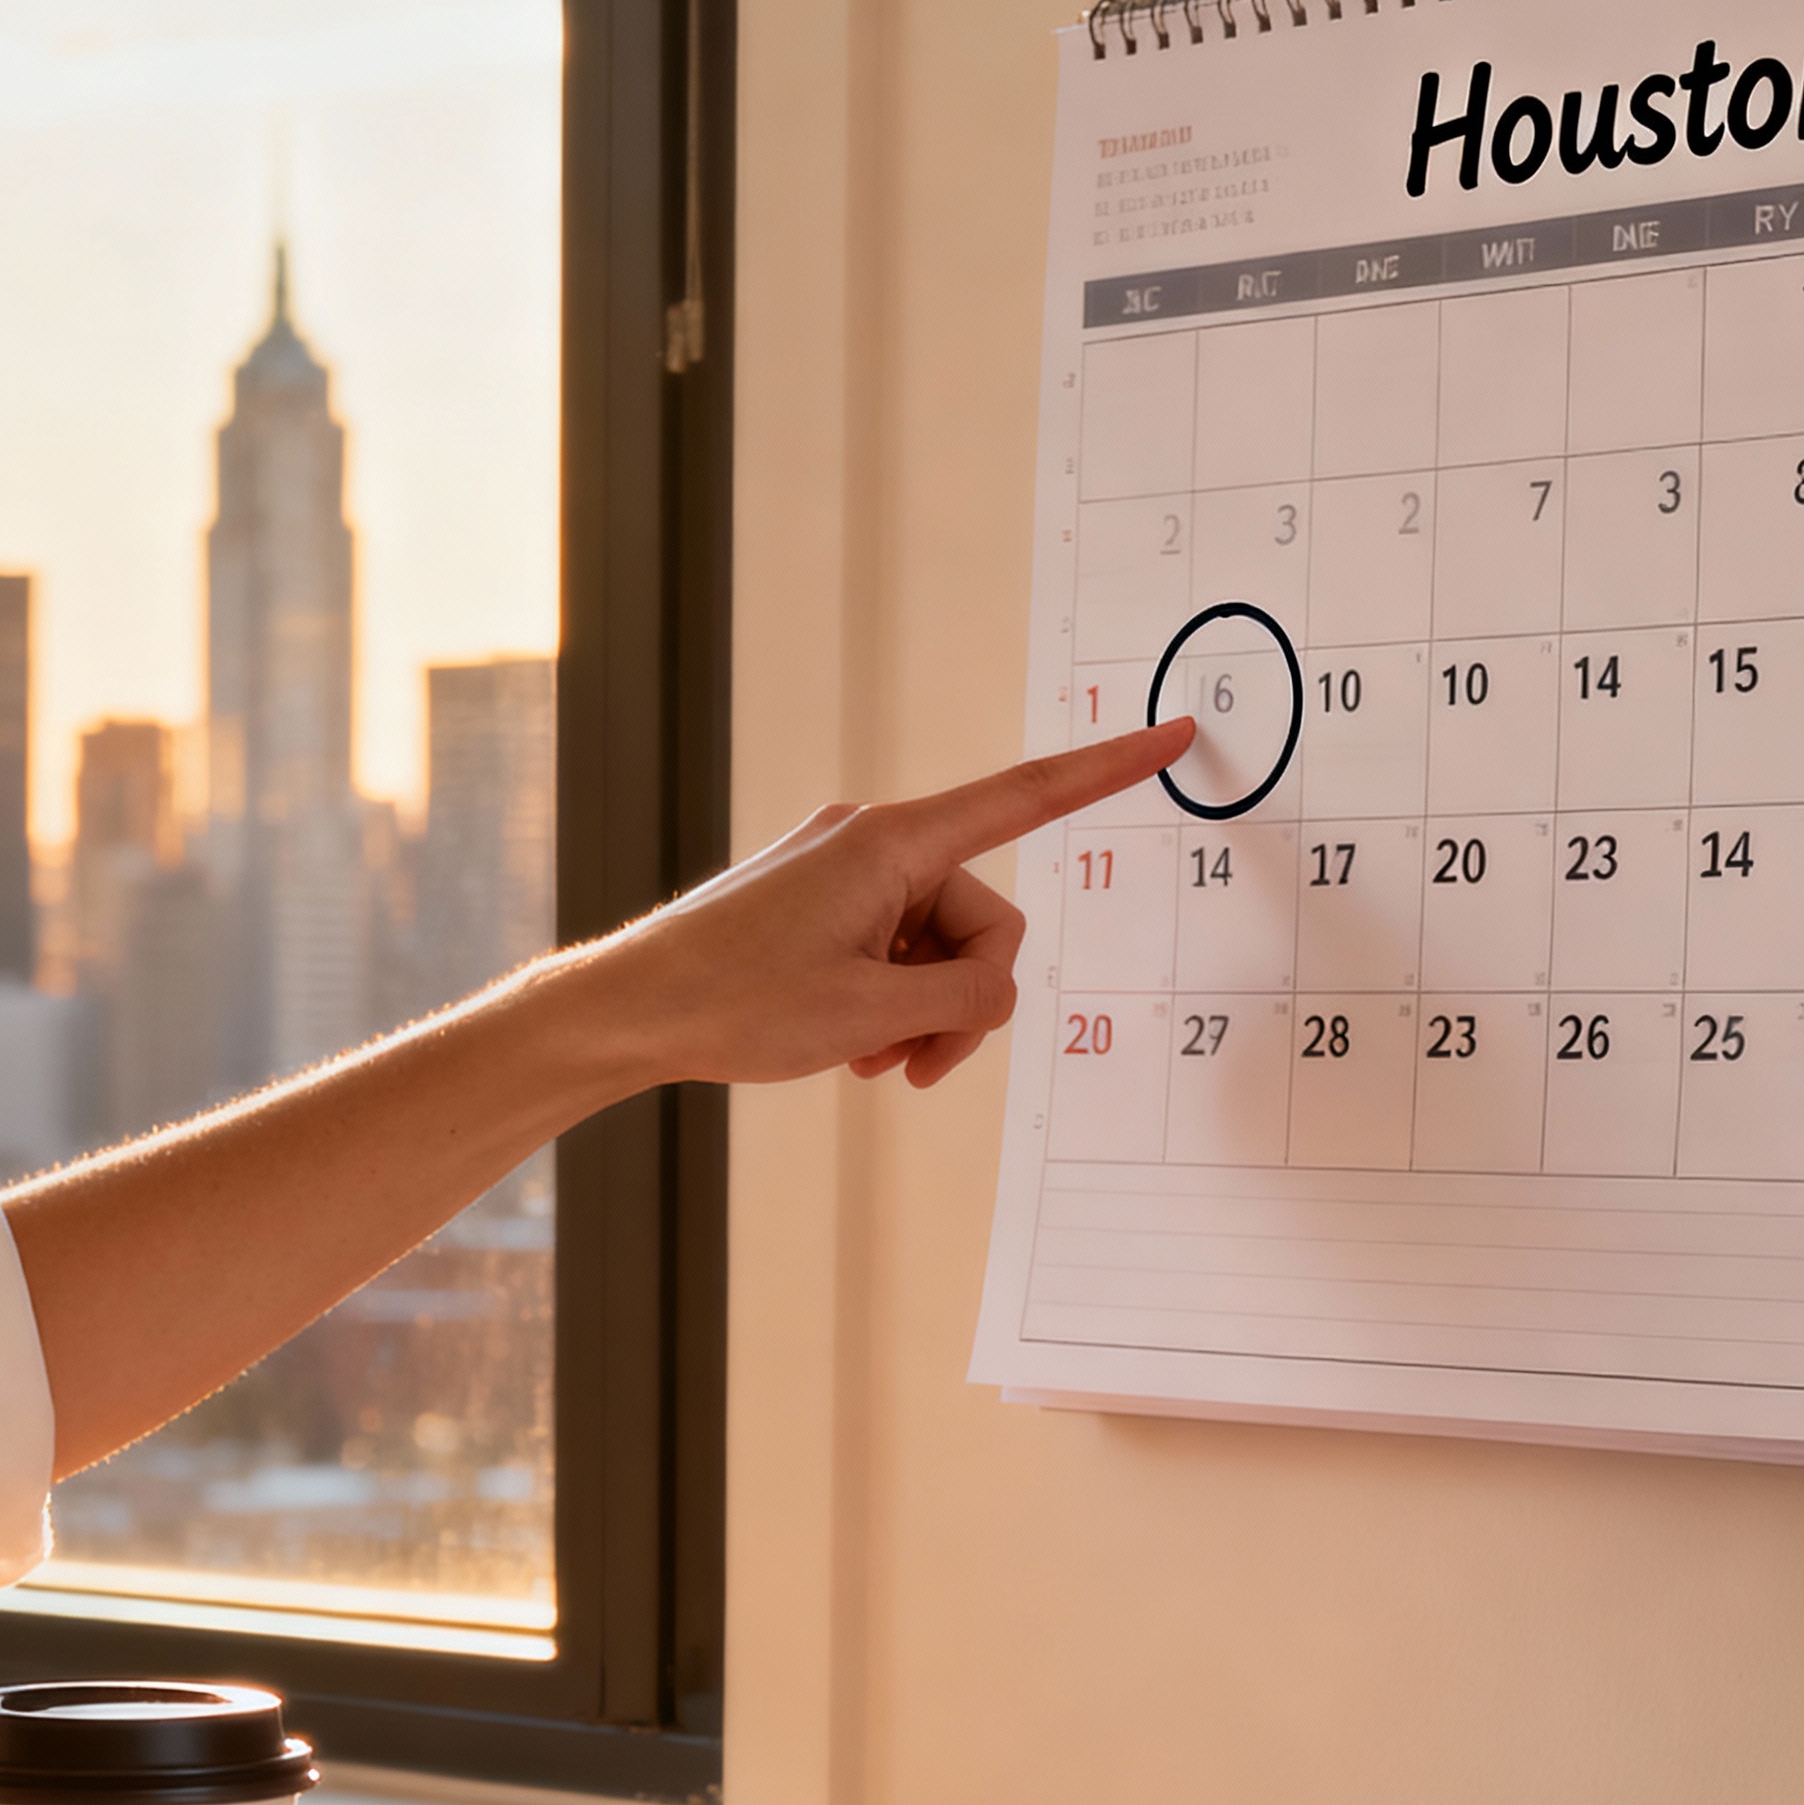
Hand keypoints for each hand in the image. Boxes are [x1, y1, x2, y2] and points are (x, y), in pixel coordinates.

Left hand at [588, 717, 1191, 1094]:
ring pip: (935, 948)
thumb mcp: (871, 1014)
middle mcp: (871, 841)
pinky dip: (885, 1002)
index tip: (1173, 734)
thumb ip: (965, 995)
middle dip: (963, 998)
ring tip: (871, 1064)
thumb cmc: (735, 1004)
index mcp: (892, 843)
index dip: (1106, 770)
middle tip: (915, 1070)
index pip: (1025, 798)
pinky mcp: (818, 904)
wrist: (630, 1011)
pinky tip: (849, 1048)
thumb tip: (997, 987)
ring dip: (919, 1014)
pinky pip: (890, 951)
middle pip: (980, 918)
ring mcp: (842, 872)